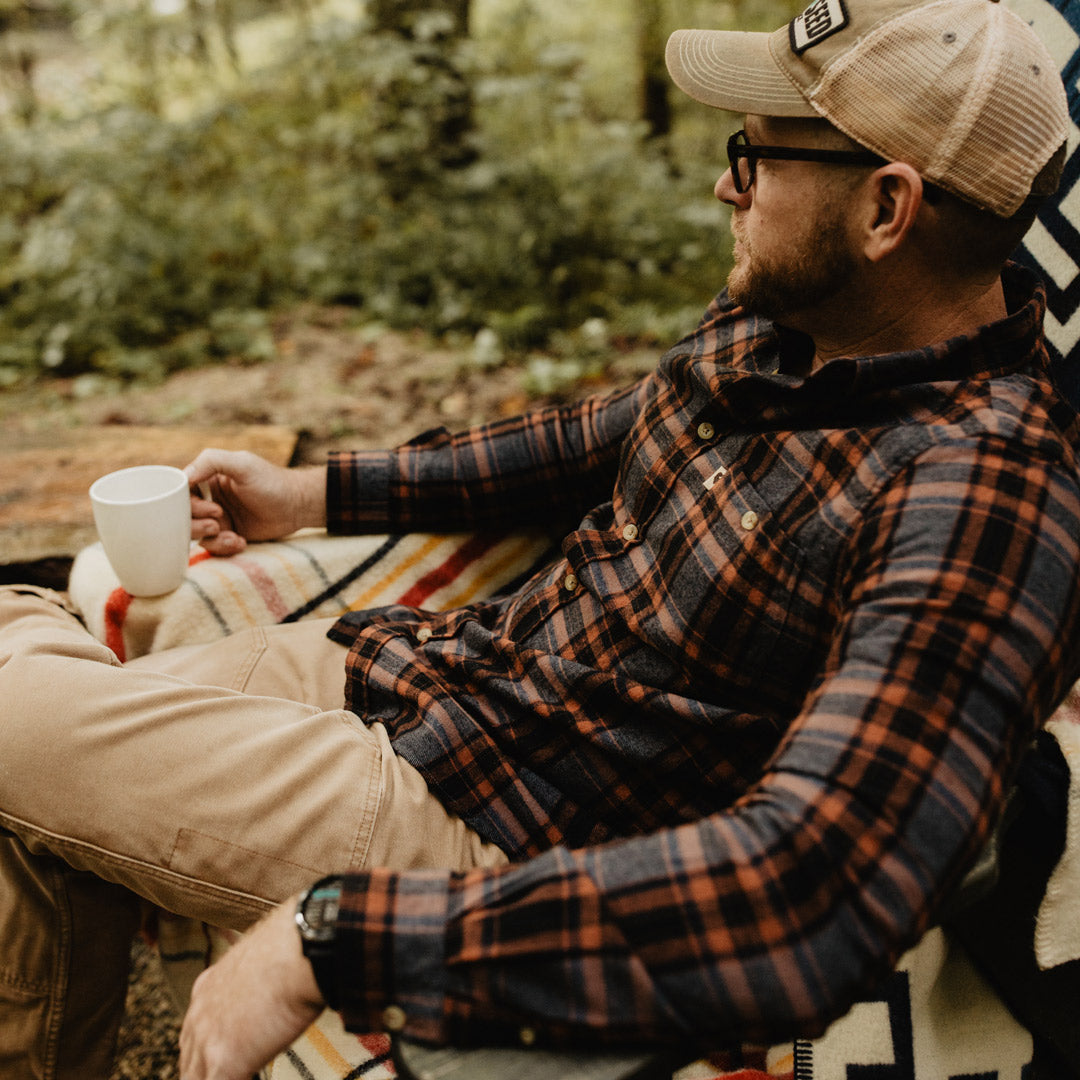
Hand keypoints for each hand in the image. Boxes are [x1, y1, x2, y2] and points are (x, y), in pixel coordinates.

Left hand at [179, 897, 324, 1079]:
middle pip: (189, 1060)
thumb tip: (274, 981)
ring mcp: (207, 1041)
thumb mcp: (260, 958)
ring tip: (240, 1074)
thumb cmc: (293, 948)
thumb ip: (255, 977)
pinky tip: (252, 1077)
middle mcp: (199, 1015)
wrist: (298, 951)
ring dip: (216, 1077)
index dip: (208, 1047)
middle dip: (206, 1070)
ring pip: (196, 1078)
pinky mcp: (222, 1062)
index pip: (194, 1030)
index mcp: (207, 988)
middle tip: (225, 1071)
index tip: (225, 1052)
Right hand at [184, 449, 326, 555]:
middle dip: (198, 524)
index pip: (181, 493)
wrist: (298, 506)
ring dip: (212, 539)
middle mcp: (210, 499)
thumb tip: (184, 475)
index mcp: (208, 479)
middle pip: (184, 517)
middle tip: (219, 522)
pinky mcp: (229, 535)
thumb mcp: (242, 465)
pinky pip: (214, 546)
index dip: (189, 504)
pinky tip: (240, 542)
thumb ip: (212, 461)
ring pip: (197, 535)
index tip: (212, 508)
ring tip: (232, 536)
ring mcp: (218, 518)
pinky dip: (224, 547)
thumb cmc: (272, 482)